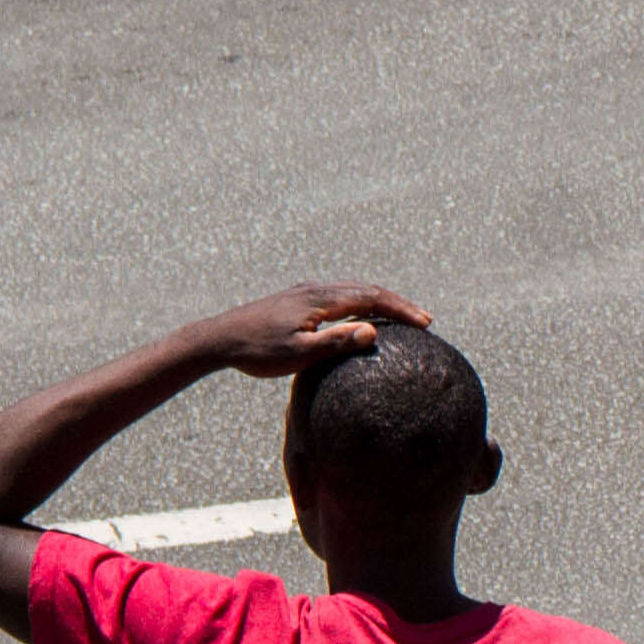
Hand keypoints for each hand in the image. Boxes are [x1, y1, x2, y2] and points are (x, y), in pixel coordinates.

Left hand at [199, 283, 426, 377]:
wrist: (218, 339)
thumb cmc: (258, 351)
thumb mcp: (299, 353)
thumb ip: (336, 341)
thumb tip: (373, 330)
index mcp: (319, 299)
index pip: (371, 298)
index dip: (401, 309)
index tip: (426, 323)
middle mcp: (315, 289)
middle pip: (366, 290)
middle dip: (397, 303)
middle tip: (424, 320)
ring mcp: (304, 293)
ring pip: (352, 291)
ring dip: (380, 302)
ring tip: (401, 318)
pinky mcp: (296, 300)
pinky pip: (339, 297)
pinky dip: (361, 304)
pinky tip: (363, 319)